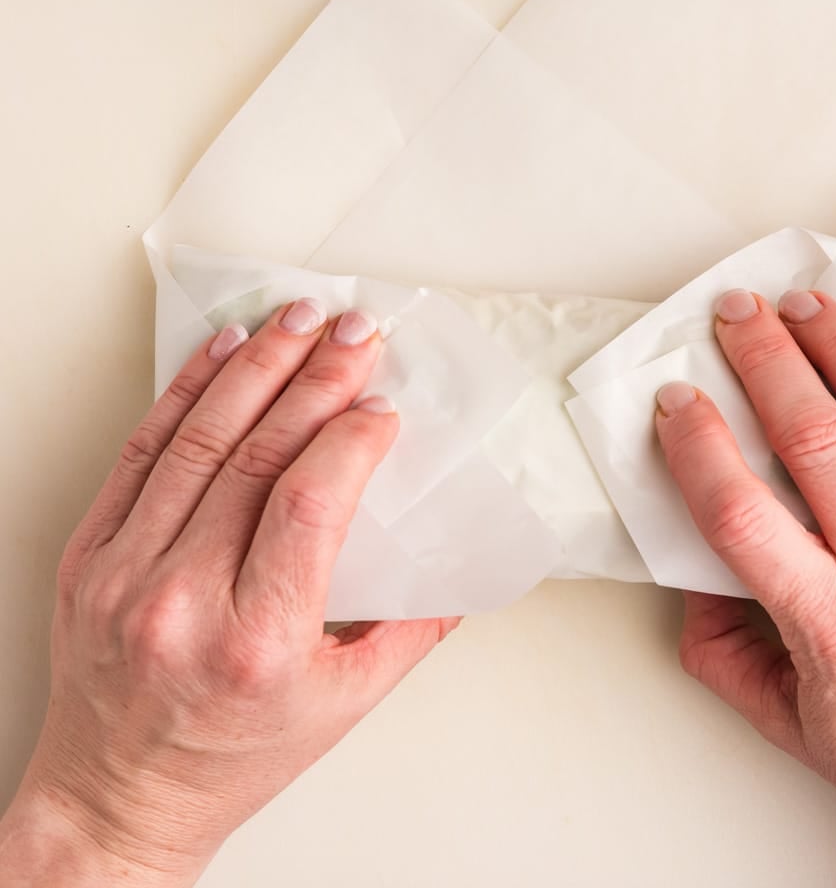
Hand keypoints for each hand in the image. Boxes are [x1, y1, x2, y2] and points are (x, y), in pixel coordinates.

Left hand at [0, 301, 455, 886]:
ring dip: (256, 366)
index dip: (350, 438)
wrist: (117, 797)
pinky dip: (185, 391)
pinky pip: (142, 451)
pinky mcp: (92, 554)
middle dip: (317, 379)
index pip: (309, 503)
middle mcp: (182, 600)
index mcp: (256, 641)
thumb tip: (460, 566)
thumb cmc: (232, 758)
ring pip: (199, 438)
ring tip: (297, 320)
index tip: (382, 406)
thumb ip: (412, 631)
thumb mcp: (344, 704)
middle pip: (259, 455)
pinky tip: (222, 352)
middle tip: (355, 331)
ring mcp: (125, 571)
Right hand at [655, 284, 835, 886]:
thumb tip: (692, 568)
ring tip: (810, 303)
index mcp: (833, 624)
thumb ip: (722, 647)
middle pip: (815, 437)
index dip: (697, 443)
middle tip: (737, 314)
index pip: (741, 509)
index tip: (677, 399)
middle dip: (765, 360)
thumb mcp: (787, 720)